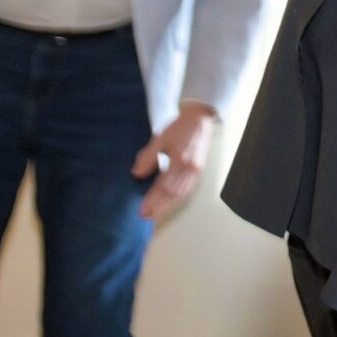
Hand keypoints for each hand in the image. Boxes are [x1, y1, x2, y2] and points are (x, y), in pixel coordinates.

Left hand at [133, 105, 216, 222]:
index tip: (142, 209)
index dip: (153, 200)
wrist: (200, 118)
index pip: (164, 187)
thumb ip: (148, 157)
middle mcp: (191, 169)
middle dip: (159, 207)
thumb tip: (136, 175)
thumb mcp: (160, 139)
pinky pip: (188, 189)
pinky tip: (169, 203)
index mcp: (181, 161)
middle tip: (146, 217)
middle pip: (174, 194)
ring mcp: (197, 171)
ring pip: (182, 194)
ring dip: (168, 206)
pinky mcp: (199, 171)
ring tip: (156, 214)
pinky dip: (177, 199)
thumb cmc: (179, 127)